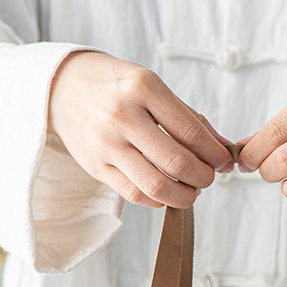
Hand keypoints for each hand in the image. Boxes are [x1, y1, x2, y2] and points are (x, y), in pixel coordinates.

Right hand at [47, 51, 233, 208]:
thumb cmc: (115, 87)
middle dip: (203, 178)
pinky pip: (136, 195)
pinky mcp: (96, 167)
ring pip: (157, 186)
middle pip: (178, 163)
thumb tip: (223, 147)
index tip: (224, 162)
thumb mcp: (152, 86)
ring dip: (184, 196)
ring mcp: (107, 144)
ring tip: (191, 190)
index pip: (191, 131)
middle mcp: (123, 116)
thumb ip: (188, 117)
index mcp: (144, 88)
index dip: (215, 154)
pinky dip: (159, 200)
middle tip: (209, 178)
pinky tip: (167, 192)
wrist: (62, 87)